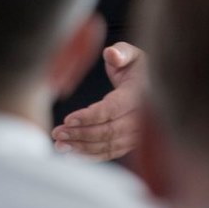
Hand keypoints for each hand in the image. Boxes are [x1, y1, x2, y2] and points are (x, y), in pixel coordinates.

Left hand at [51, 42, 144, 160]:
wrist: (151, 85)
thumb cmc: (136, 66)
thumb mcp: (131, 54)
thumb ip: (121, 52)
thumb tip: (111, 54)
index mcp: (139, 95)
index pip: (113, 109)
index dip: (90, 116)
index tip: (67, 119)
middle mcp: (141, 118)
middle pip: (109, 131)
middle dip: (81, 134)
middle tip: (57, 134)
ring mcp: (137, 133)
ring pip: (109, 145)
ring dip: (83, 148)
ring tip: (59, 145)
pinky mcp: (131, 142)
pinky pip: (111, 152)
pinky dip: (92, 156)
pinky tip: (73, 155)